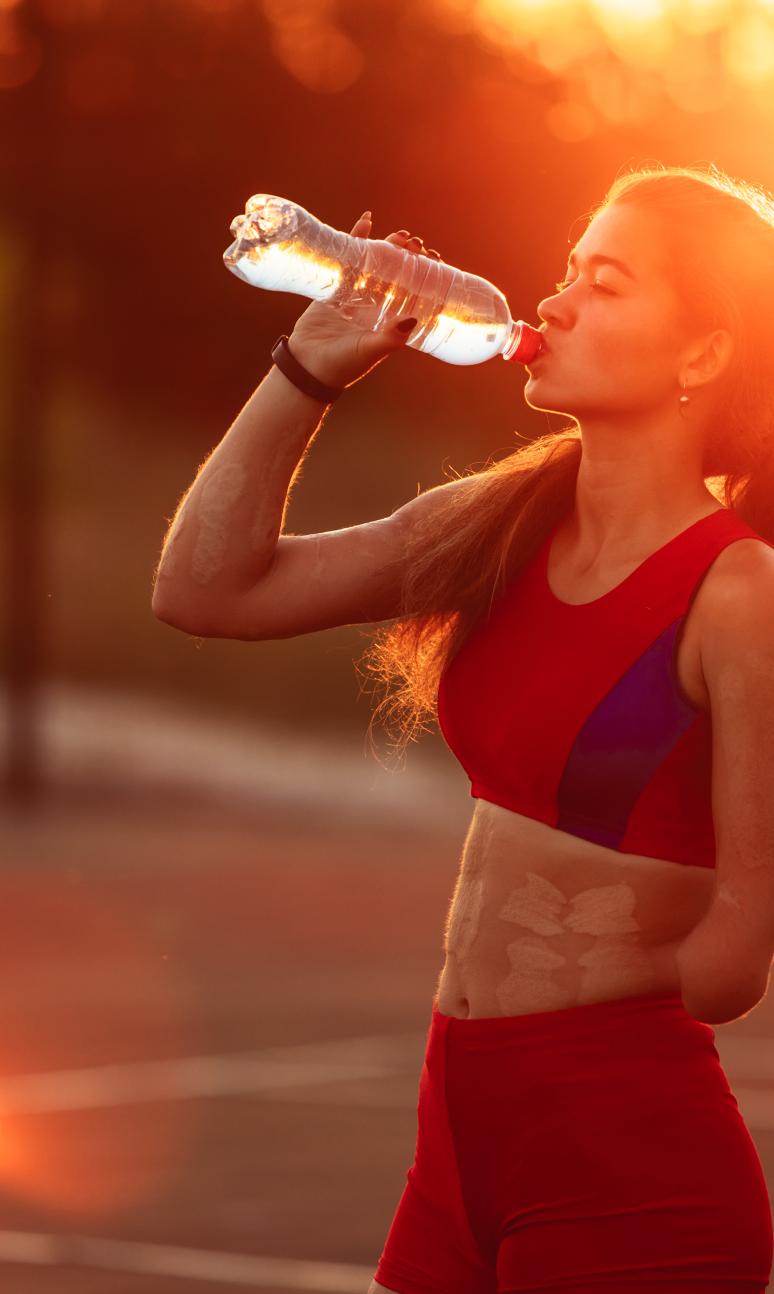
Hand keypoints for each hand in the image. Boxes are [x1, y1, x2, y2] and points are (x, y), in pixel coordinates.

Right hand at [287, 212, 442, 390]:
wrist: (307, 368)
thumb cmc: (342, 365)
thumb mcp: (370, 351)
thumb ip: (390, 339)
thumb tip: (413, 320)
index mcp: (390, 320)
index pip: (416, 290)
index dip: (427, 273)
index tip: (434, 257)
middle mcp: (376, 305)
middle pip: (398, 272)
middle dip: (410, 255)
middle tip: (415, 243)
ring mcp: (356, 294)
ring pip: (376, 263)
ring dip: (388, 245)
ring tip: (400, 234)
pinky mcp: (335, 287)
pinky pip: (349, 258)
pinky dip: (357, 239)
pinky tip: (366, 221)